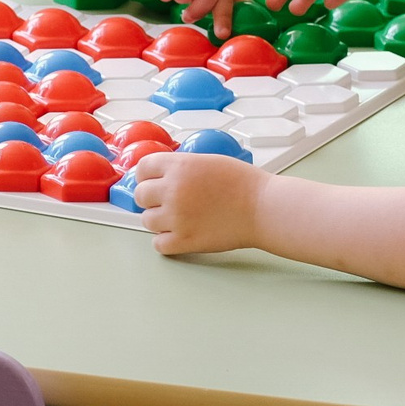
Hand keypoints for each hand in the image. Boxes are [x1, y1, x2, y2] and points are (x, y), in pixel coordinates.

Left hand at [133, 151, 269, 255]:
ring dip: (158, 220)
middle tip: (166, 202)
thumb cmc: (243, 184)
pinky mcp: (185, 241)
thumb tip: (161, 175)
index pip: (142, 168)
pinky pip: (158, 244)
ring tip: (177, 218)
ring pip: (147, 221)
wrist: (263, 208)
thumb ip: (182, 167)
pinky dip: (166, 241)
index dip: (146, 176)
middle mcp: (173, 190)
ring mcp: (177, 217)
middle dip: (151, 199)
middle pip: (141, 195)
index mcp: (179, 166)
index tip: (151, 182)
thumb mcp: (208, 161)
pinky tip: (179, 234)